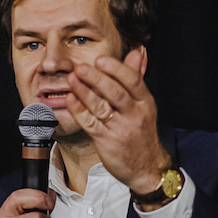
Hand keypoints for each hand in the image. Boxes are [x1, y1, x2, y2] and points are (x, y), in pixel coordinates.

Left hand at [65, 47, 170, 197]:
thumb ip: (138, 76)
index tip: (100, 59)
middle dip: (97, 78)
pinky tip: (71, 100)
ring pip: (102, 107)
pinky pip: (91, 123)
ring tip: (72, 79)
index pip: (132, 80)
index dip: (115, 68)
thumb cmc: (141, 132)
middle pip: (116, 92)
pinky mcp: (106, 141)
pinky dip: (80, 111)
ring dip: (85, 92)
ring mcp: (120, 129)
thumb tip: (138, 50)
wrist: (146, 167)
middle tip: (80, 67)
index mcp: (145, 102)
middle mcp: (134, 114)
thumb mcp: (144, 104)